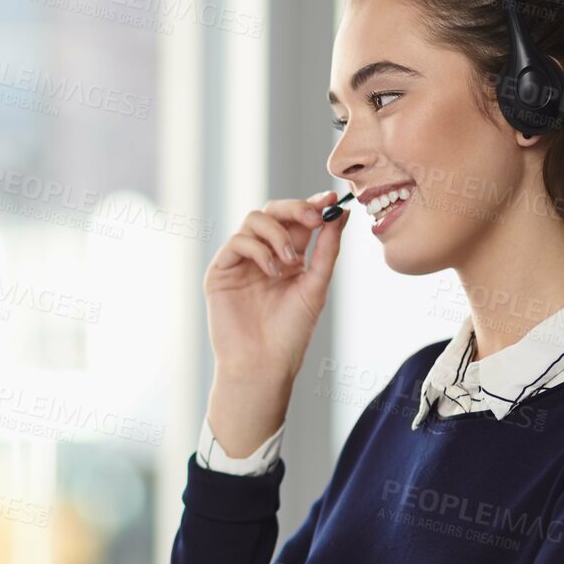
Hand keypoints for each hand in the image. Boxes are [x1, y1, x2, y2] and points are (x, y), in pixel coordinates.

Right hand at [204, 190, 347, 384]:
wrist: (263, 363)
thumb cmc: (291, 333)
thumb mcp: (316, 286)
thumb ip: (327, 250)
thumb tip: (343, 214)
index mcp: (288, 257)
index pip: (298, 220)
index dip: (313, 205)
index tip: (332, 200)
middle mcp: (264, 254)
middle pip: (273, 211)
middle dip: (296, 208)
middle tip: (314, 218)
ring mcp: (241, 261)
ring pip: (254, 220)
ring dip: (277, 233)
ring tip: (290, 261)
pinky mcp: (221, 271)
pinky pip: (237, 242)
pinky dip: (258, 249)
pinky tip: (272, 271)